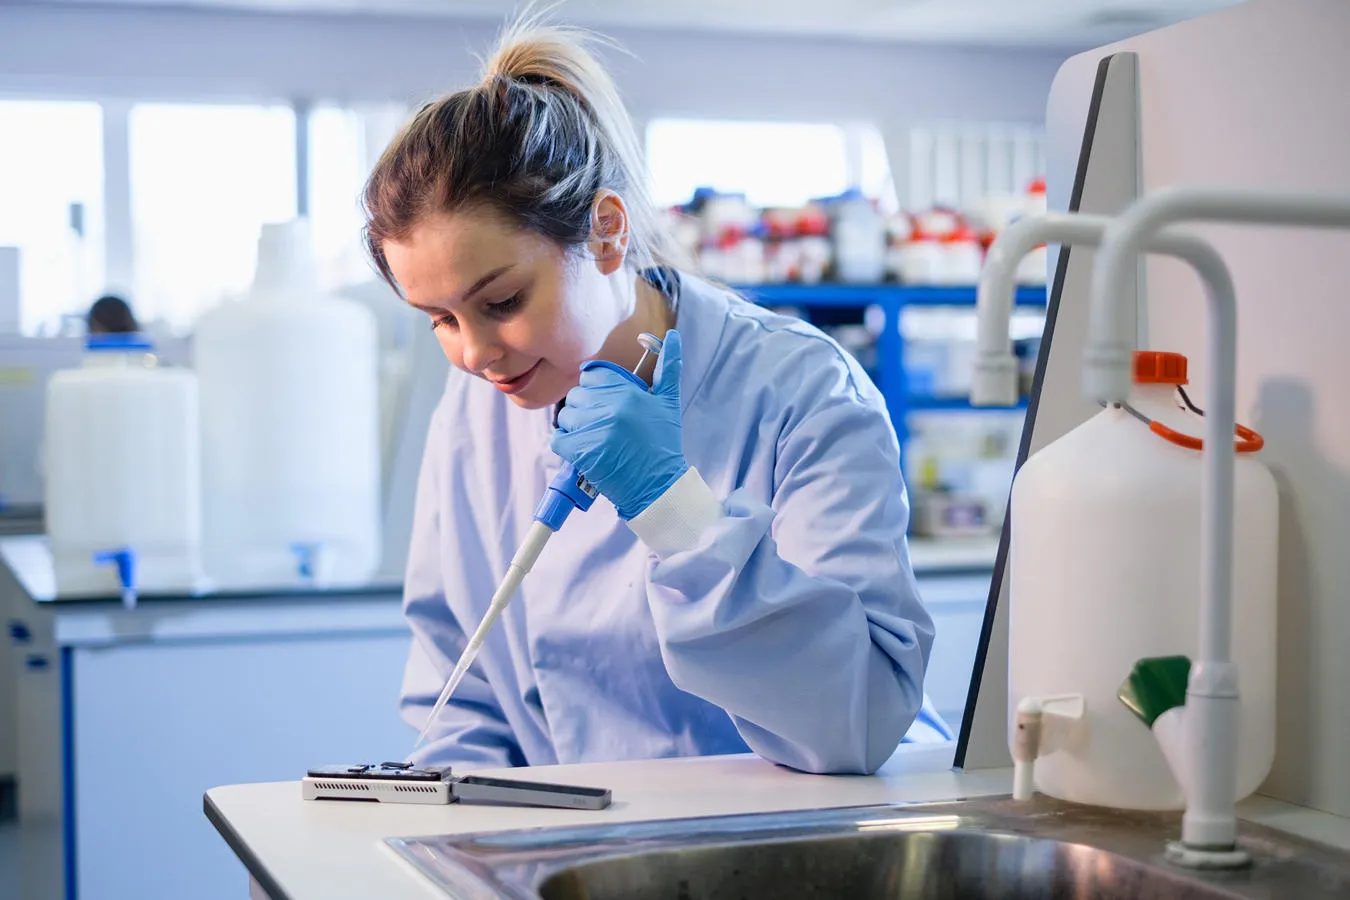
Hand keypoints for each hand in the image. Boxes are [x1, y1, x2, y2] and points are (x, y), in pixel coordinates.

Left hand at [551, 330, 687, 519]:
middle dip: (586, 409)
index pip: (592, 374)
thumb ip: (669, 367)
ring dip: (575, 428)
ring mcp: (593, 430)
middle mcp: (609, 408)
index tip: (604, 402)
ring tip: (594, 439)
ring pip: (565, 416)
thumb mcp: (669, 402)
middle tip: (602, 426)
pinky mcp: (580, 453)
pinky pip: (558, 439)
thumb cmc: (662, 444)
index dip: (595, 387)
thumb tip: (674, 336)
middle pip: (577, 395)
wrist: (657, 486)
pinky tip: (584, 451)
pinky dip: (566, 445)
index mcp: (627, 392)